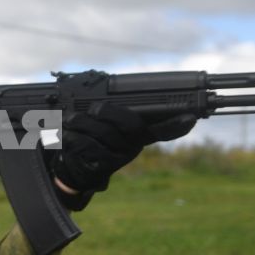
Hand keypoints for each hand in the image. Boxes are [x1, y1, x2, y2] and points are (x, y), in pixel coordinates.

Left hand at [49, 103, 194, 202]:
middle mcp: (133, 148)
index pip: (163, 131)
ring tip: (70, 119)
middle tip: (93, 108)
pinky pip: (87, 147)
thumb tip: (105, 83)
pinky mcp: (99, 168)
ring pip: (104, 134)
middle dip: (109, 112)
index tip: (190, 118)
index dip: (176, 126)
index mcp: (139, 135)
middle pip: (131, 126)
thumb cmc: (91, 138)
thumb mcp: (102, 122)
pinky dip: (72, 137)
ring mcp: (118, 159)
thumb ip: (109, 108)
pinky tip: (65, 134)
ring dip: (83, 123)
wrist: (75, 171)